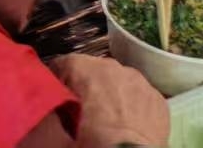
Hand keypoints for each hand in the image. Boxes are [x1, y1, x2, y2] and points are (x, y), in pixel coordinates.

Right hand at [46, 54, 169, 147]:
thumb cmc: (94, 147)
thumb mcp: (56, 137)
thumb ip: (45, 113)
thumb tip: (44, 105)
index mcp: (85, 70)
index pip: (62, 63)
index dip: (56, 83)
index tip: (55, 101)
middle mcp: (115, 69)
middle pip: (91, 70)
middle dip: (84, 88)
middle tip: (79, 115)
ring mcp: (141, 83)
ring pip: (117, 80)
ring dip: (109, 94)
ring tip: (104, 122)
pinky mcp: (158, 101)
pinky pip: (137, 94)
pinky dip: (130, 105)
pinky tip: (125, 125)